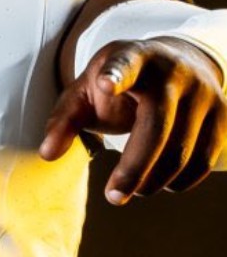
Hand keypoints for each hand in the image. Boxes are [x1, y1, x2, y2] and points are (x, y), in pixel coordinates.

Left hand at [40, 37, 226, 204]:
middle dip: (134, 168)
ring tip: (129, 189)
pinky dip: (180, 181)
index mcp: (134, 59)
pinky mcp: (221, 116)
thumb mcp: (85, 92)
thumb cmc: (118, 83)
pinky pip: (204, 160)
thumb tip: (47, 154)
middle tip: (113, 196)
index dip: (116, 74)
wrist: (176, 63)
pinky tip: (160, 183)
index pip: (125, 65)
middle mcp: (173, 73)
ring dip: (154, 180)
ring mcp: (203, 94)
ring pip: (183, 150)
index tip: (106, 84)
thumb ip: (63, 121)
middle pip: (156, 128)